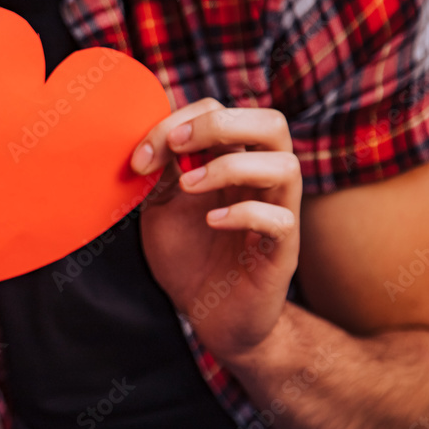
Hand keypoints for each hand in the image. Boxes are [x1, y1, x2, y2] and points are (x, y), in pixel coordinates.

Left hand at [132, 98, 301, 364]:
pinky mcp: (282, 253)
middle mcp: (261, 181)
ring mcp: (278, 214)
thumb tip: (144, 137)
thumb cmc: (189, 256)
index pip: (222, 111)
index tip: (141, 156)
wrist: (209, 316)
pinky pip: (281, 221)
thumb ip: (159, 172)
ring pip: (286, 165)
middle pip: (272, 122)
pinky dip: (246, 214)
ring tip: (189, 185)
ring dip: (232, 166)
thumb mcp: (163, 206)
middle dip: (221, 123)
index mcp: (233, 161)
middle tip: (179, 146)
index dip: (179, 121)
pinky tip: (211, 223)